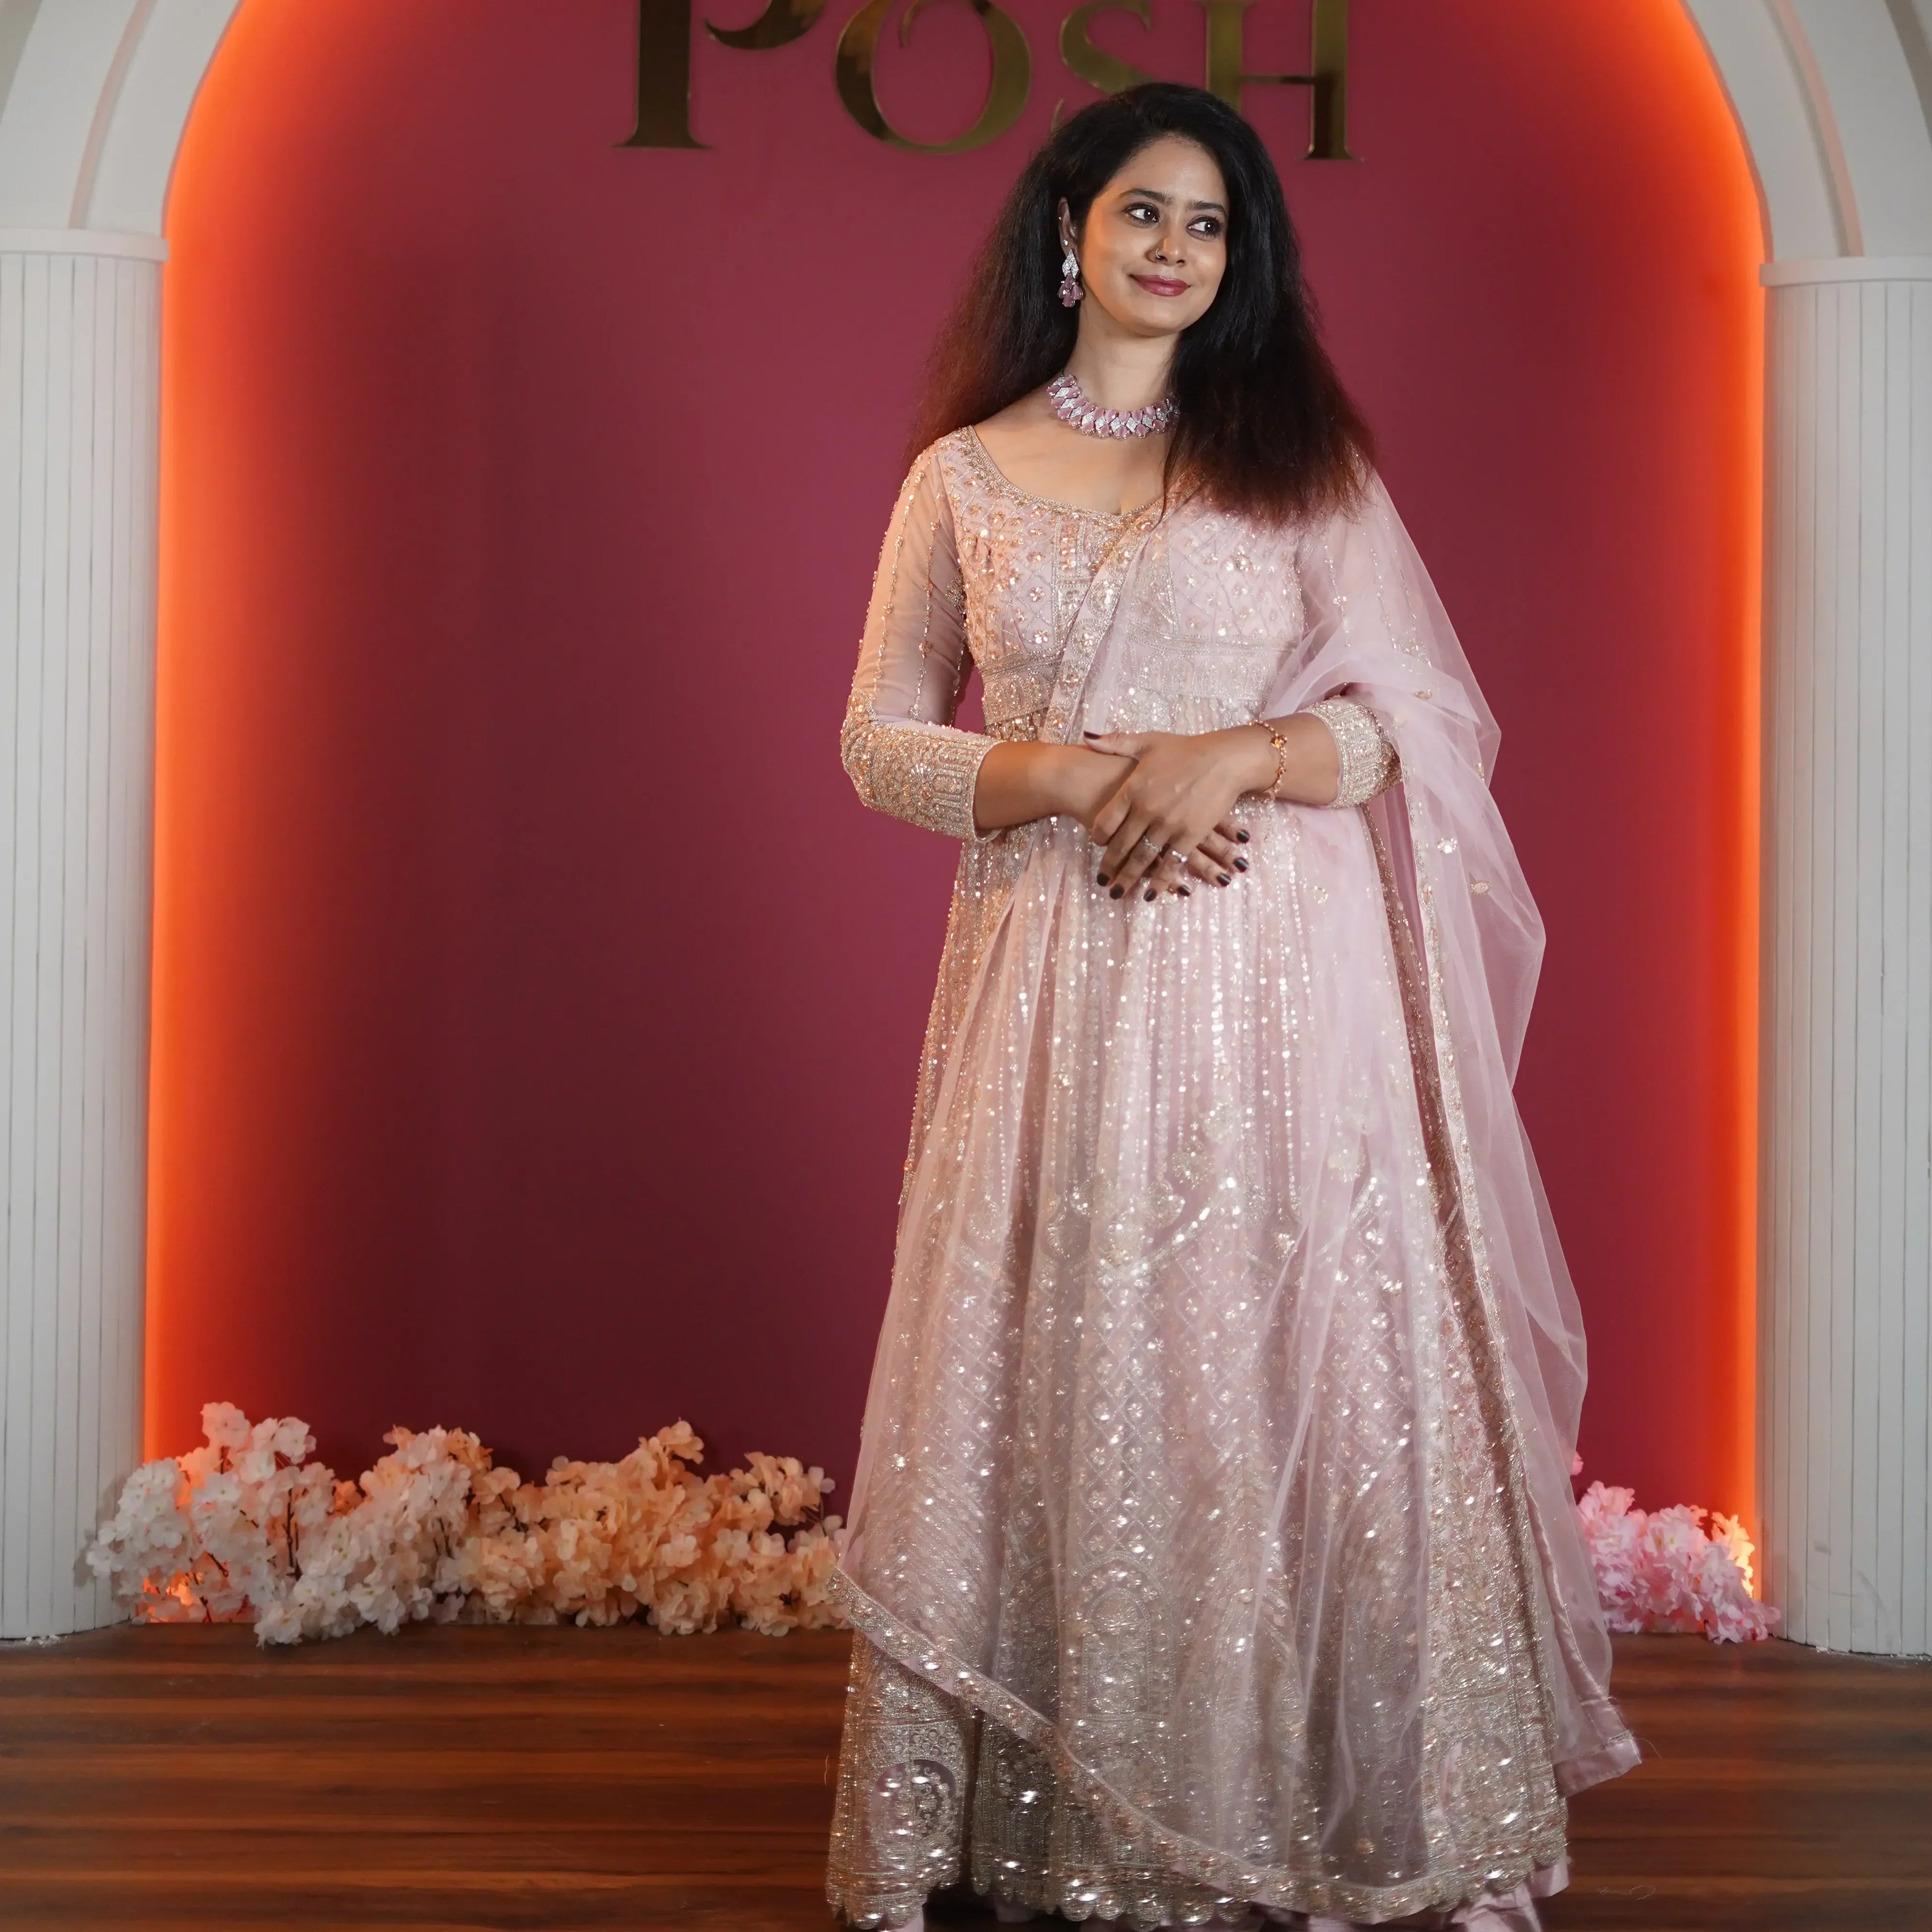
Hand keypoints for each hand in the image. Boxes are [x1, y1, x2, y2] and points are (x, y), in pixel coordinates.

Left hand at [1080, 727, 1272, 897]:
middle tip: (1102, 879)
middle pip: (1120, 845)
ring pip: (1142, 859)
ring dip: (1128, 879)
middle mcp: (1146, 811)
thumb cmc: (1186, 748)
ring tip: (1117, 893)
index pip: (1106, 821)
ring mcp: (1168, 826)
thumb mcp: (1148, 742)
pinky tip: (1150, 894)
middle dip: (1109, 865)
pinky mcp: (1189, 836)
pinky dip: (1159, 881)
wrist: (1224, 759)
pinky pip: (1170, 864)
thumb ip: (1116, 743)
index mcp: (1133, 789)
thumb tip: (1086, 738)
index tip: (1097, 843)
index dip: (1098, 836)